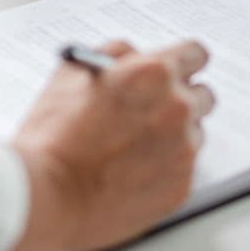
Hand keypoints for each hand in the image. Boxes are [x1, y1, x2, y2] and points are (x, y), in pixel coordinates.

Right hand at [8, 39, 214, 250]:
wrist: (47, 196)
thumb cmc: (53, 137)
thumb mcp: (72, 75)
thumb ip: (113, 55)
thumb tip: (129, 55)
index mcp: (153, 73)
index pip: (195, 54)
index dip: (183, 61)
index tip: (179, 69)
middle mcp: (176, 108)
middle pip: (202, 94)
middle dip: (181, 98)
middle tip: (155, 109)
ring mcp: (183, 149)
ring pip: (195, 132)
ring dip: (175, 134)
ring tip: (136, 146)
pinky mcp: (181, 185)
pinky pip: (184, 168)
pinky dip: (166, 167)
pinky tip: (134, 171)